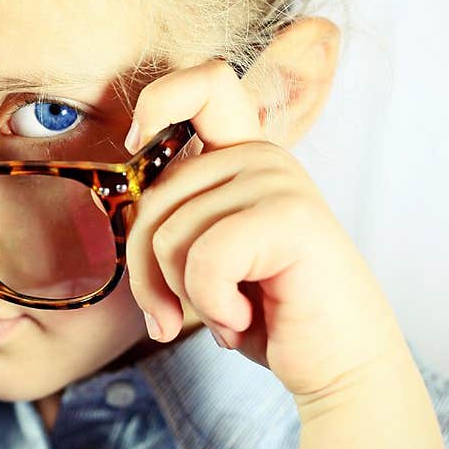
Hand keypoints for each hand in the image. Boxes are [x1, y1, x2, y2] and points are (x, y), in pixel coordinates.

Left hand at [123, 59, 446, 448]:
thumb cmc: (266, 313)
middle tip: (172, 317)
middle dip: (145, 272)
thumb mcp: (204, 255)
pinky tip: (246, 319)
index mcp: (241, 154)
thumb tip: (112, 201)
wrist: (337, 366)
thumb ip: (171, 215)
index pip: (203, 82)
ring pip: (168, 234)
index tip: (138, 149)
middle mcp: (261, 155)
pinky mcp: (290, 217)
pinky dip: (213, 305)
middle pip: (151, 197)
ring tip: (229, 314)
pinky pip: (203, 260)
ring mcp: (278, 180)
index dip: (157, 103)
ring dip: (182, 297)